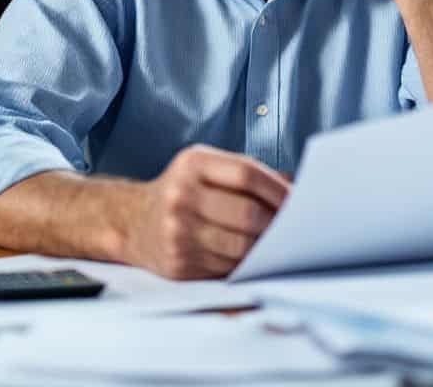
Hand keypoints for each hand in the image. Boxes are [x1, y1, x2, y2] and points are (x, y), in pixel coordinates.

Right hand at [122, 145, 288, 278]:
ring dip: (264, 248)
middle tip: (292, 229)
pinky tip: (249, 257)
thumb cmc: (184, 192)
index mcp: (192, 164)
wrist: (133, 221)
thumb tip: (296, 191)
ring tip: (273, 244)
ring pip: (241, 247)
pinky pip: (227, 269)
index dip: (278, 190)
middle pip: (247, 214)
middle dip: (276, 224)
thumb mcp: (207, 168)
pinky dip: (245, 265)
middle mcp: (181, 196)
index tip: (298, 202)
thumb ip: (248, 174)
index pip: (247, 174)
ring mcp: (177, 232)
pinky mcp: (179, 264)